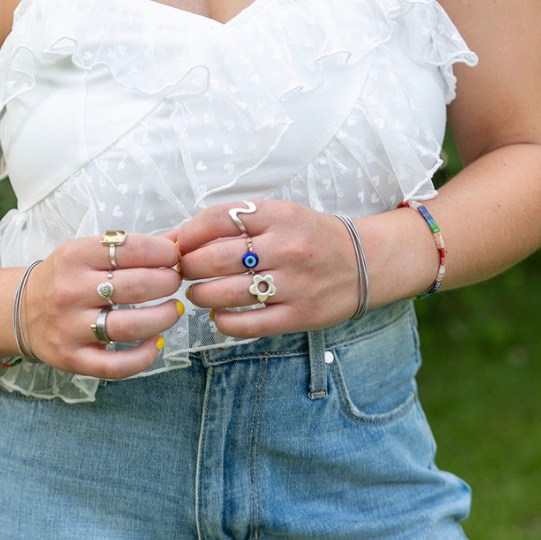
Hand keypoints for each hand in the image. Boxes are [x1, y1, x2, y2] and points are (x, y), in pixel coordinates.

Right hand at [21, 233, 182, 378]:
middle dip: (168, 282)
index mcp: (75, 255)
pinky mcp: (72, 358)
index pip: (130, 248)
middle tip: (175, 281)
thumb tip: (177, 239)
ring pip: (130, 326)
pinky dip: (144, 357)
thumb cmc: (64, 277)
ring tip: (175, 309)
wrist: (20, 310)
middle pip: (135, 286)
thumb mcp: (87, 251)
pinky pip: (115, 365)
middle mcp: (71, 290)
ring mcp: (70, 327)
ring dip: (164, 317)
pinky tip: (158, 343)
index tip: (175, 256)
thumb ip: (131, 246)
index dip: (163, 251)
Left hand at [176, 200, 361, 336]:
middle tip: (183, 271)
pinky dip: (224, 322)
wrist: (364, 261)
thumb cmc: (309, 235)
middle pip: (216, 258)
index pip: (217, 219)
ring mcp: (293, 283)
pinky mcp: (299, 315)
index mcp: (277, 216)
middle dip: (188, 267)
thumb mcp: (277, 215)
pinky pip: (249, 324)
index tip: (177, 245)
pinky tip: (217, 316)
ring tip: (197, 292)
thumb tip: (175, 236)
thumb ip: (232, 222)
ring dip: (200, 295)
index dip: (188, 233)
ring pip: (227, 293)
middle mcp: (285, 247)